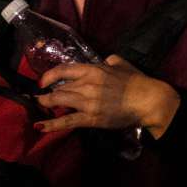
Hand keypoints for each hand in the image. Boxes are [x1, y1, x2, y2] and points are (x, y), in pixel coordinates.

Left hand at [36, 55, 179, 137]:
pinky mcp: (91, 118)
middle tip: (41, 96)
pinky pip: (67, 121)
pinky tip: (39, 125)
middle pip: (60, 87)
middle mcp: (87, 84)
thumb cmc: (137, 81)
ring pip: (59, 101)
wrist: (147, 100)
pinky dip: (51, 124)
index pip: (64, 70)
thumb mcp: (121, 63)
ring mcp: (87, 102)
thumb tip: (103, 61)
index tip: (44, 81)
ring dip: (46, 103)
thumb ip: (109, 61)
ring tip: (40, 105)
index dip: (50, 75)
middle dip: (48, 92)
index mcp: (94, 70)